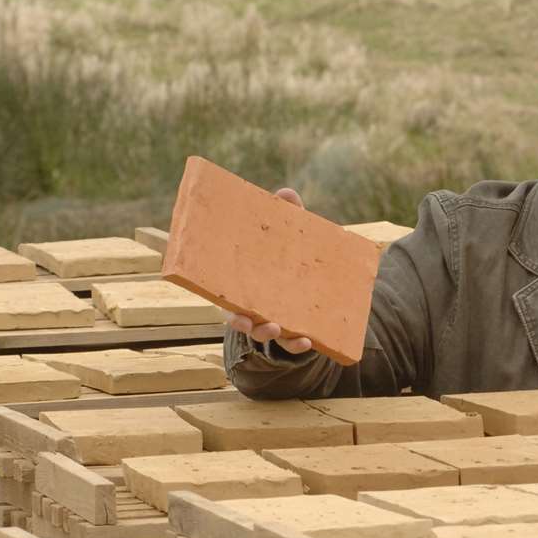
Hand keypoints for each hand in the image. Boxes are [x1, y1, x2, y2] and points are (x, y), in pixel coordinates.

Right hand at [225, 187, 315, 355]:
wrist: (312, 281)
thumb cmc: (287, 256)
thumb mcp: (287, 236)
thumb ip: (286, 216)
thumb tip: (287, 193)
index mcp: (245, 285)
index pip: (229, 296)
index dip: (225, 302)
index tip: (228, 307)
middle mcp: (255, 307)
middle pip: (243, 320)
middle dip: (246, 323)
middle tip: (250, 321)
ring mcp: (274, 320)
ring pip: (266, 334)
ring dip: (270, 335)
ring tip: (277, 329)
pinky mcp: (294, 329)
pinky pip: (292, 342)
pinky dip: (298, 344)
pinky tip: (308, 340)